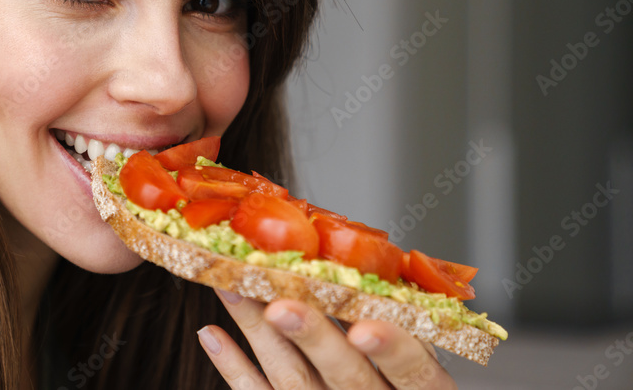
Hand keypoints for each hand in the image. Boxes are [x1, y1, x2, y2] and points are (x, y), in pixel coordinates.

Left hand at [198, 287, 456, 388]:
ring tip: (232, 289)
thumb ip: (402, 320)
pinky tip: (212, 335)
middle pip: (346, 375)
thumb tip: (363, 256)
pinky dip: (234, 368)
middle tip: (280, 306)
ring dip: (259, 333)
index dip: (391, 349)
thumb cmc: (400, 380)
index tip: (363, 328)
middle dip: (312, 337)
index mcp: (421, 387)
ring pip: (293, 379)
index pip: (414, 370)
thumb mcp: (419, 360)